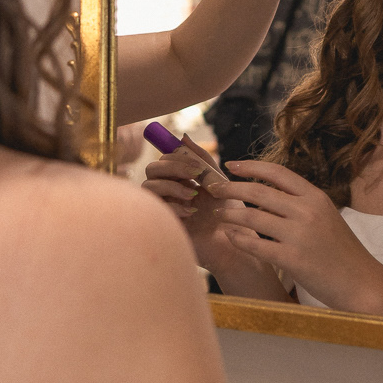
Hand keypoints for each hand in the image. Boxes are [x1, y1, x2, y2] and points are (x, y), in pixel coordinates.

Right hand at [143, 150, 269, 279]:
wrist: (235, 245)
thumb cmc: (230, 215)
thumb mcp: (219, 181)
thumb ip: (201, 159)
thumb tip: (182, 137)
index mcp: (181, 181)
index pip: (165, 159)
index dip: (177, 157)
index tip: (198, 167)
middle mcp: (168, 194)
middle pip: (152, 169)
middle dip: (173, 168)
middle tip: (195, 177)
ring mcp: (163, 210)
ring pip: (147, 187)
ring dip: (171, 186)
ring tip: (193, 196)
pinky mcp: (161, 226)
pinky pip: (153, 208)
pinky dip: (171, 205)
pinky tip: (191, 213)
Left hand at [216, 158, 355, 296]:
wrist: (362, 283)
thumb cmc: (343, 252)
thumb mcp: (327, 217)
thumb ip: (302, 204)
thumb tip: (270, 193)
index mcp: (316, 198)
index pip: (278, 173)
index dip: (251, 166)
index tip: (231, 165)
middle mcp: (307, 211)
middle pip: (258, 191)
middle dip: (230, 188)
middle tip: (213, 189)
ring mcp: (299, 235)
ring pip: (252, 216)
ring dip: (230, 214)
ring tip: (218, 213)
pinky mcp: (292, 259)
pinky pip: (255, 244)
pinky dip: (239, 239)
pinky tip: (230, 237)